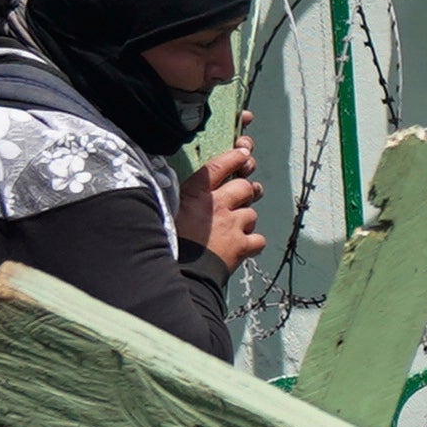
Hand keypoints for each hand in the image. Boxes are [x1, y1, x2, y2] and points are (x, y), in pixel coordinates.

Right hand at [177, 121, 265, 267]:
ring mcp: (232, 225)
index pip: (219, 166)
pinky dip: (253, 243)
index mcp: (195, 194)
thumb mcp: (167, 213)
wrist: (180, 273)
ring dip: (246, 220)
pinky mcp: (242, 246)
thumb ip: (183, 200)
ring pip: (252, 214)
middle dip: (246, 191)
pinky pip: (259, 239)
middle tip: (243, 197)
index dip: (234, 157)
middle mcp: (217, 205)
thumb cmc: (168, 243)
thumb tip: (190, 195)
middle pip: (245, 187)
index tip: (243, 153)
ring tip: (234, 229)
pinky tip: (243, 246)